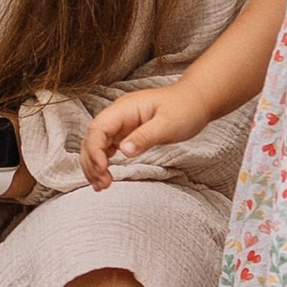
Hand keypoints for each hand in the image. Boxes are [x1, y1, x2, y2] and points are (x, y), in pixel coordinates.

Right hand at [80, 81, 209, 189]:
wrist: (195, 101)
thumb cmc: (184, 108)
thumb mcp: (168, 124)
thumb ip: (145, 137)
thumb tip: (124, 151)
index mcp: (124, 109)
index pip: (98, 129)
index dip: (95, 150)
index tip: (102, 170)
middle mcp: (118, 115)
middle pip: (92, 138)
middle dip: (91, 162)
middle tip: (102, 184)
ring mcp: (120, 124)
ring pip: (96, 145)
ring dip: (94, 165)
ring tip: (101, 186)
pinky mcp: (125, 133)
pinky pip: (107, 148)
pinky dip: (103, 163)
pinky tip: (106, 177)